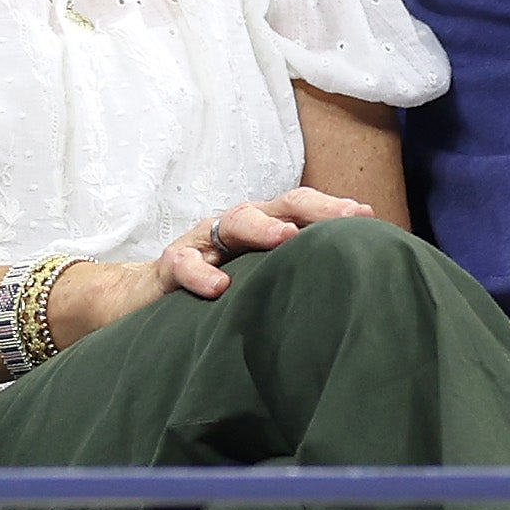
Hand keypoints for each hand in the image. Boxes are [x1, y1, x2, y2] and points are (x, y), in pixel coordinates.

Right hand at [48, 188, 377, 340]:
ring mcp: (201, 243)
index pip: (303, 211)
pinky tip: (219, 288)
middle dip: (314, 209)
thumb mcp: (254, 284)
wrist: (137, 303)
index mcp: (262, 231)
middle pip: (279, 205)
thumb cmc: (211, 294)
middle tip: (347, 219)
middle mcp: (235, 229)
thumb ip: (290, 282)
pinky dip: (200, 273)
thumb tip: (351, 296)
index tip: (372, 218)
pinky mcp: (168, 269)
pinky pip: (183, 264)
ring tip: (288, 239)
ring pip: (233, 222)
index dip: (335, 211)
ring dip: (262, 228)